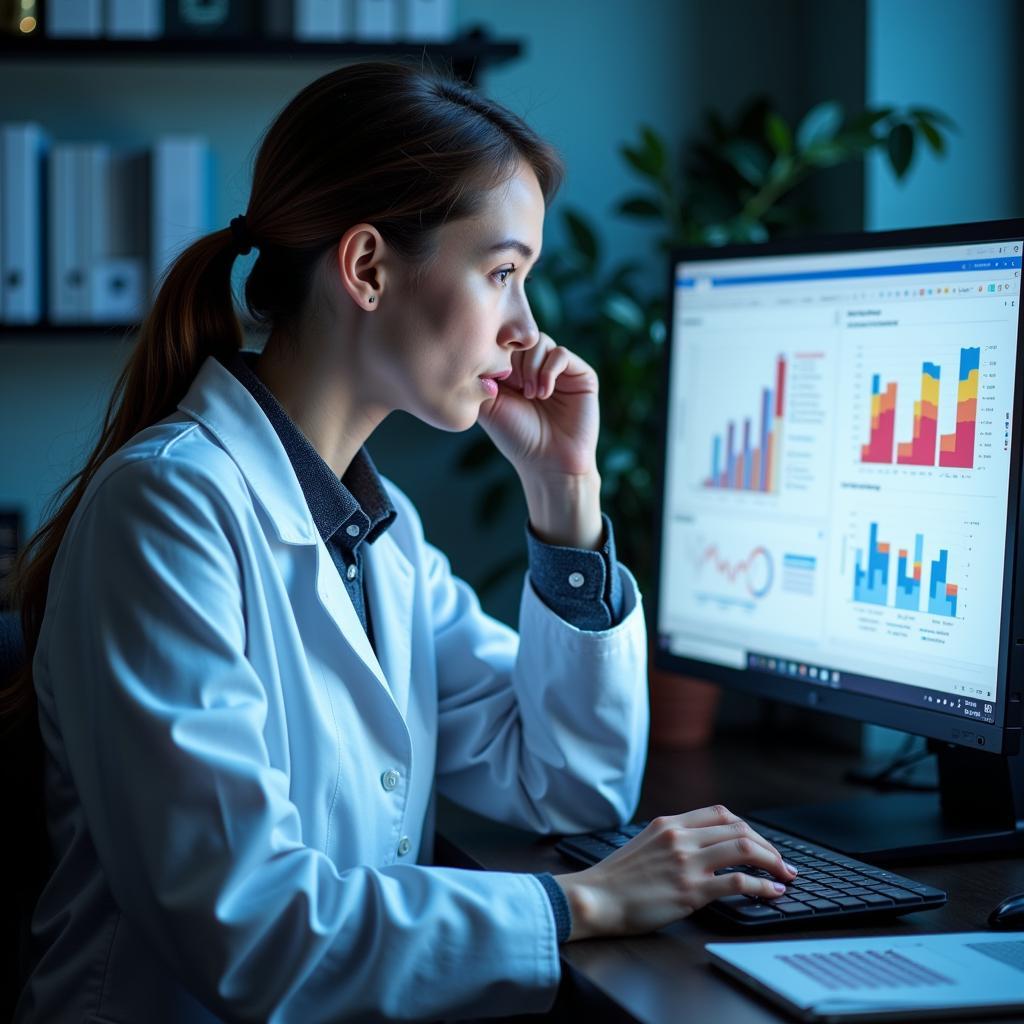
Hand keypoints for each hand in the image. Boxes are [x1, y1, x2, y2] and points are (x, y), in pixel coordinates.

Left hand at [477, 332, 599, 478]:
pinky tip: (544, 393)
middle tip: (516, 389)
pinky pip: (561, 353)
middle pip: (522, 338)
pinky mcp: (581, 374)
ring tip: (530, 394)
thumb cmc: (517, 438)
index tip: (496, 378)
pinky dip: (548, 370)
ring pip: (540, 341)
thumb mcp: (489, 406)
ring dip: (531, 367)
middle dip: (514, 360)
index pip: (503, 342)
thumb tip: (477, 348)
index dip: (497, 352)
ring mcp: (560, 370)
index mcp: (515, 372)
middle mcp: (537, 368)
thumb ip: (480, 377)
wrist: (548, 462)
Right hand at [553, 806, 798, 940]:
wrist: (595, 898)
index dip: (748, 828)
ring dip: (772, 861)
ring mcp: (686, 862)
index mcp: (669, 823)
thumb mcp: (644, 846)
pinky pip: (738, 882)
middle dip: (768, 845)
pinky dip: (762, 886)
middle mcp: (680, 836)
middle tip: (782, 862)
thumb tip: (700, 849)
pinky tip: (772, 892)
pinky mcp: (690, 890)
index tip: (760, 843)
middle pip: (738, 828)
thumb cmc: (616, 880)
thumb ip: (671, 841)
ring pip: (744, 848)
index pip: (720, 814)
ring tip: (785, 875)